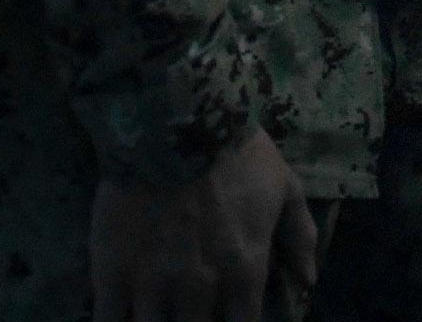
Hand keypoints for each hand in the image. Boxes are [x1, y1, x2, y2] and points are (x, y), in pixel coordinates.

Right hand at [91, 128, 318, 321]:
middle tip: (192, 311)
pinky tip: (119, 316)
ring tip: (158, 315)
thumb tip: (310, 281)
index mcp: (243, 270)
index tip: (229, 319)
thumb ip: (299, 235)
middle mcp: (200, 289)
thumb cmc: (237, 152)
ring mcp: (153, 286)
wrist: (177, 120)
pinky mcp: (112, 276)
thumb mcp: (284, 185)